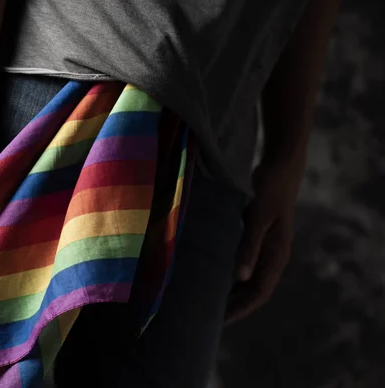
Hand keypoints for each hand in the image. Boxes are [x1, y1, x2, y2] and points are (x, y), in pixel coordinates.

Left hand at [225, 160, 302, 324]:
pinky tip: (214, 274)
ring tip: (210, 301)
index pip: (259, 292)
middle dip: (235, 305)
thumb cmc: (270, 192)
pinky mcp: (257, 239)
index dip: (241, 309)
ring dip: (233, 291)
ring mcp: (266, 248)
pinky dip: (231, 273)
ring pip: (249, 278)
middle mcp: (273, 256)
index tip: (222, 322)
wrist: (281, 169)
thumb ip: (249, 247)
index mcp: (277, 255)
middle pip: (253, 290)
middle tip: (210, 317)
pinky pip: (244, 263)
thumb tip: (241, 278)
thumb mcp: (258, 218)